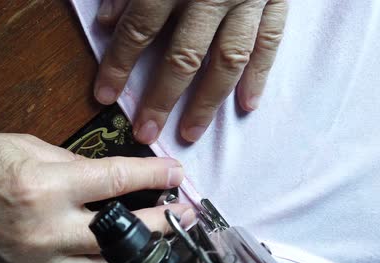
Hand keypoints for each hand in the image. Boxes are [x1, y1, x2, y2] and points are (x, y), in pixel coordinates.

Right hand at [0, 133, 190, 262]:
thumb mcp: (20, 146)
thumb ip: (70, 164)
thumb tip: (106, 178)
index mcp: (44, 185)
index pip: (117, 180)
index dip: (156, 175)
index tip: (178, 173)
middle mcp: (43, 231)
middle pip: (123, 233)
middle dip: (163, 222)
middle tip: (184, 215)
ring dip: (136, 261)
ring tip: (154, 247)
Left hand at [94, 0, 287, 142]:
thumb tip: (108, 21)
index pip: (139, 29)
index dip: (118, 65)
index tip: (104, 96)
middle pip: (182, 55)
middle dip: (161, 98)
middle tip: (146, 132)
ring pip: (226, 59)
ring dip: (207, 101)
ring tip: (191, 132)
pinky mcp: (275, 0)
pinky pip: (269, 42)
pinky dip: (259, 75)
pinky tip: (246, 104)